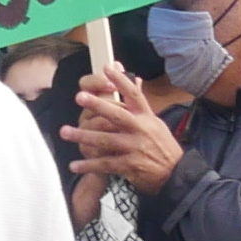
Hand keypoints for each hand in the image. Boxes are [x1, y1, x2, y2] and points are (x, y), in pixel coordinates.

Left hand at [67, 77, 181, 195]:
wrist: (175, 173)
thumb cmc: (162, 145)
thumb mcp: (155, 122)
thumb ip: (141, 105)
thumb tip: (136, 80)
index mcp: (146, 117)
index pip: (134, 95)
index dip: (121, 80)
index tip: (107, 67)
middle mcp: (141, 130)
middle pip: (117, 115)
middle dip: (97, 105)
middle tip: (79, 97)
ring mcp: (135, 148)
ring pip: (105, 140)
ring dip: (83, 136)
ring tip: (65, 132)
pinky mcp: (130, 166)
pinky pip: (105, 164)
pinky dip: (88, 165)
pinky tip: (74, 165)